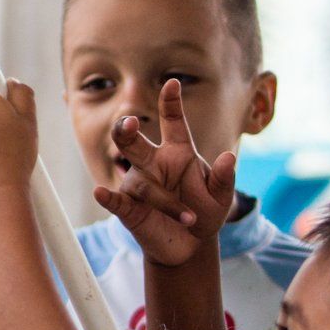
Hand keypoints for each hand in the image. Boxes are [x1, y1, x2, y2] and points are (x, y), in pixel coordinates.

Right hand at [93, 77, 235, 264]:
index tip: (172, 84)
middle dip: (126, 130)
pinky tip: (100, 193)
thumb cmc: (205, 212)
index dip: (170, 102)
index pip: (172, 122)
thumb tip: (229, 157)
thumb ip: (225, 178)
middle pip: (134, 141)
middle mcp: (154, 163)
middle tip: (127, 123)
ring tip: (190, 219)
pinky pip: (116, 201)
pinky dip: (108, 198)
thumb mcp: (221, 197)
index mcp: (178, 152)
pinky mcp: (129, 207)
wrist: (191, 245)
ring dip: (168, 204)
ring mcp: (138, 184)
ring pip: (144, 185)